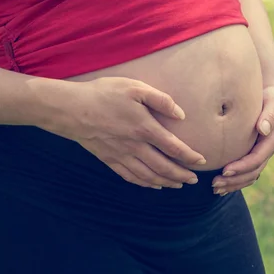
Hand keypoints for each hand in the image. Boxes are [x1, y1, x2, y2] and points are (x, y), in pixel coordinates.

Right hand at [43, 77, 206, 189]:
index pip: (173, 147)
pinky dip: (144, 184)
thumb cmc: (104, 94)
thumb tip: (180, 115)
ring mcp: (121, 155)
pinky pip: (130, 177)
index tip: (201, 161)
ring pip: (148, 176)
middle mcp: (135, 146)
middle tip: (193, 180)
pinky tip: (151, 185)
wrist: (72, 109)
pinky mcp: (108, 159)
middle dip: (181, 175)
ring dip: (166, 182)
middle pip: (163, 167)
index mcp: (144, 128)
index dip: (189, 156)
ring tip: (177, 185)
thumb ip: (160, 100)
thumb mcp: (134, 87)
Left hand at [211, 80, 273, 194]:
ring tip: (215, 189)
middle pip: (252, 172)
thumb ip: (270, 114)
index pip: (257, 158)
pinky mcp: (253, 150)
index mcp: (273, 139)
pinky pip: (246, 169)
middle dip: (234, 180)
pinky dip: (234, 178)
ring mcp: (261, 151)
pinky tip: (220, 182)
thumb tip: (263, 129)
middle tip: (215, 185)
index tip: (224, 170)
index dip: (241, 166)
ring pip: (249, 174)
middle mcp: (267, 149)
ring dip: (233, 183)